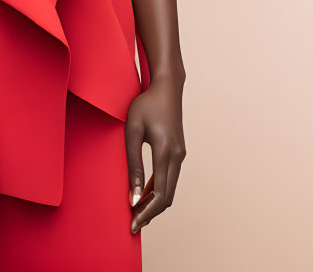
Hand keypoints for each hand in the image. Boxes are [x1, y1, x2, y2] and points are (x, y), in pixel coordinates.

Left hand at [125, 72, 185, 234]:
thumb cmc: (146, 105)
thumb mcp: (132, 130)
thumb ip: (133, 163)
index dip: (146, 213)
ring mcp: (180, 155)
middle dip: (150, 213)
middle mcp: (177, 156)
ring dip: (154, 204)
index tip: (132, 225)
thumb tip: (133, 197)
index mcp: (165, 151)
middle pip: (167, 197)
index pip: (159, 194)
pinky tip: (144, 196)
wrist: (166, 87)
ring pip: (170, 190)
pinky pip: (169, 179)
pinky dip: (158, 192)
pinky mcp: (178, 152)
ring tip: (136, 214)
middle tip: (132, 224)